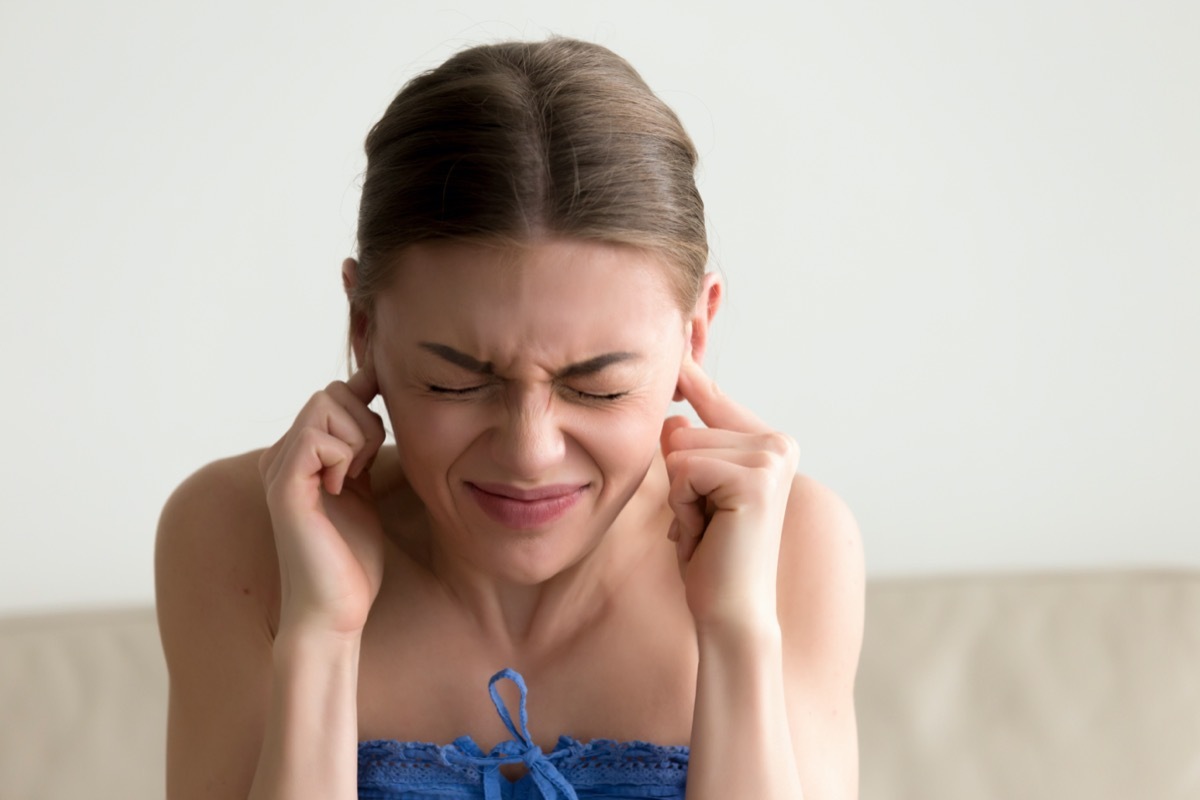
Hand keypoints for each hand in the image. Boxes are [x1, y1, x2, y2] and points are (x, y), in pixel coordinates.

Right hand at [258, 365, 387, 637]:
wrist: (334, 611)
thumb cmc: (350, 558)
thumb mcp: (364, 485)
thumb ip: (361, 443)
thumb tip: (373, 390)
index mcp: (297, 455)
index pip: (335, 394)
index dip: (366, 406)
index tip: (376, 446)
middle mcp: (280, 456)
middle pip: (331, 393)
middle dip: (365, 423)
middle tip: (364, 471)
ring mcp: (278, 469)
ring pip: (325, 406)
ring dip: (357, 439)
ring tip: (352, 480)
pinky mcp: (283, 486)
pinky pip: (318, 437)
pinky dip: (344, 457)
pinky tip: (341, 490)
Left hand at [660, 357, 799, 631]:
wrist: (731, 613)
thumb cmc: (709, 557)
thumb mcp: (693, 488)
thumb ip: (687, 443)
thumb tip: (672, 396)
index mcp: (767, 442)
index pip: (711, 396)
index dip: (689, 364)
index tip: (686, 311)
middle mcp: (777, 443)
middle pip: (680, 428)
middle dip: (677, 481)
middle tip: (704, 522)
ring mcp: (772, 457)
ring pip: (679, 448)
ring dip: (679, 497)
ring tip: (706, 529)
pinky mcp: (758, 477)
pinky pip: (684, 468)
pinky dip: (684, 507)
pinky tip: (708, 533)